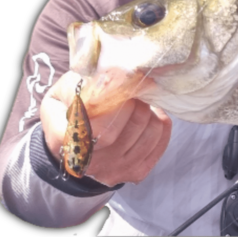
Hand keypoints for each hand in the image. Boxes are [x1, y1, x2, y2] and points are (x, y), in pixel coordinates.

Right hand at [41, 69, 171, 185]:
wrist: (74, 144)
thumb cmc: (69, 111)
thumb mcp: (63, 93)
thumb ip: (80, 86)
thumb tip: (113, 79)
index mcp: (67, 142)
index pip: (100, 128)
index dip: (116, 105)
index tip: (122, 87)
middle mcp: (90, 163)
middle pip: (127, 130)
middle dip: (136, 103)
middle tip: (134, 90)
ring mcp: (115, 171)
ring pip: (149, 133)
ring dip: (150, 112)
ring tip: (140, 102)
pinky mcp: (135, 172)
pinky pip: (160, 142)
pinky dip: (160, 123)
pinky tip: (149, 115)